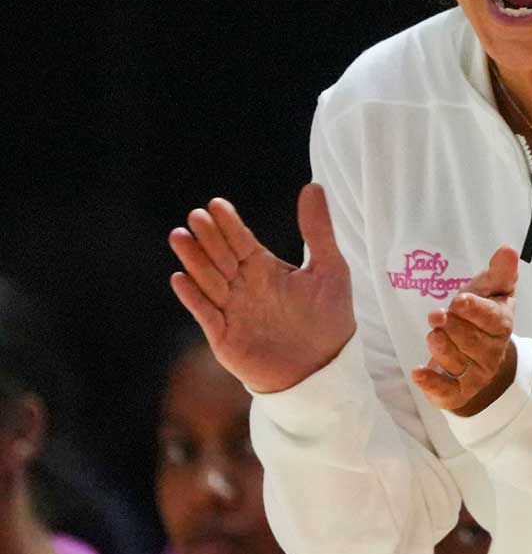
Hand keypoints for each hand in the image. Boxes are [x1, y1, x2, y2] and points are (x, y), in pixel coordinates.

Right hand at [168, 183, 355, 392]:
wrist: (324, 368)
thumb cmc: (329, 317)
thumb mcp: (329, 267)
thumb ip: (318, 229)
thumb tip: (313, 185)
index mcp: (265, 269)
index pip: (241, 241)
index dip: (229, 224)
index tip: (216, 203)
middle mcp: (244, 286)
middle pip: (220, 256)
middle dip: (208, 237)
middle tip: (196, 215)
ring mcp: (232, 310)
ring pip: (208, 280)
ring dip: (193, 260)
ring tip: (180, 236)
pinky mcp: (225, 336)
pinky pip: (205, 313)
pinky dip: (193, 297)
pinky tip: (180, 278)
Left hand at [411, 246, 518, 416]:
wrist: (480, 360)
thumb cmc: (481, 318)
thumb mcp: (490, 292)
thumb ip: (498, 273)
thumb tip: (508, 249)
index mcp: (501, 325)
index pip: (491, 318)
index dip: (474, 310)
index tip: (458, 301)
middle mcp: (491, 352)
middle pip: (470, 340)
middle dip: (452, 326)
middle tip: (437, 315)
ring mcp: (476, 374)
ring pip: (456, 362)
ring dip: (441, 348)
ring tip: (433, 335)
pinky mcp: (458, 392)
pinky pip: (446, 391)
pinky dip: (432, 384)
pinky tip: (418, 372)